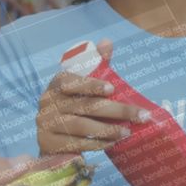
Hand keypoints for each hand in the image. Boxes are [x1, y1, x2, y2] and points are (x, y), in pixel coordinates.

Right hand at [36, 39, 150, 153]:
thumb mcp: (83, 85)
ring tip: (127, 132)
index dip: (92, 85)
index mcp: (57, 83)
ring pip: (82, 126)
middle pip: (85, 106)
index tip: (113, 88)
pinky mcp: (48, 143)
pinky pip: (77, 143)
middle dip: (116, 110)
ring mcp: (46, 123)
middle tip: (140, 115)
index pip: (72, 81)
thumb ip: (96, 64)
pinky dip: (97, 143)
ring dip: (108, 129)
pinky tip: (112, 142)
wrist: (54, 138)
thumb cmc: (73, 105)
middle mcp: (47, 102)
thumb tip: (106, 41)